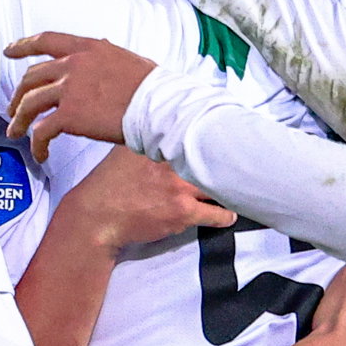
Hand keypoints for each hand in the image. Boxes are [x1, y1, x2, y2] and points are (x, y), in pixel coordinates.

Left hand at [10, 33, 159, 157]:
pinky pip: (41, 131)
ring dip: (19, 119)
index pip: (46, 41)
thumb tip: (102, 58)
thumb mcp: (126, 59)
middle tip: (14, 108)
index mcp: (87, 48)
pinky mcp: (69, 116)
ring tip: (16, 132)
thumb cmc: (152, 88)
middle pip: (32, 77)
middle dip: (18, 94)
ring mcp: (68, 89)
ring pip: (29, 103)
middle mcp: (72, 65)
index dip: (23, 46)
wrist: (158, 107)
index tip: (9, 51)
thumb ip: (105, 59)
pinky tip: (40, 154)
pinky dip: (36, 144)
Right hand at [62, 145, 234, 249]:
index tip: (234, 136)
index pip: (197, 131)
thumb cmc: (109, 185)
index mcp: (158, 140)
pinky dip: (225, 216)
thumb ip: (149, 140)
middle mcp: (171, 158)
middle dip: (232, 160)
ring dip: (231, 190)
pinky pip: (217, 213)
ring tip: (240, 192)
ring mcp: (179, 184)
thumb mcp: (126, 150)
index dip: (218, 135)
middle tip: (248, 165)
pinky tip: (228, 216)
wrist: (97, 216)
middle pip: (216, 155)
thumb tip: (168, 129)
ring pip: (219, 185)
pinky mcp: (183, 210)